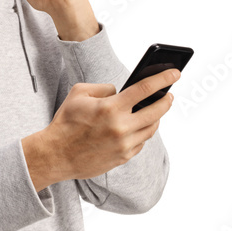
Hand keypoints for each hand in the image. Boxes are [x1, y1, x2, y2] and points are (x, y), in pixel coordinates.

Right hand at [23, 68, 178, 189]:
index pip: (145, 89)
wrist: (56, 155)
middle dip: (166, 100)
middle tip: (169, 95)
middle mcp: (121, 127)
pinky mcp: (123, 158)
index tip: (175, 73)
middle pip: (156, 111)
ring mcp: (124, 144)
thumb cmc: (66, 122)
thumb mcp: (79, 93)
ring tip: (155, 110)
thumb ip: (104, 88)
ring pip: (151, 129)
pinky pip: (141, 142)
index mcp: (111, 108)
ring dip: (156, 118)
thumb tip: (120, 92)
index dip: (163, 78)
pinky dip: (142, 133)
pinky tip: (138, 127)